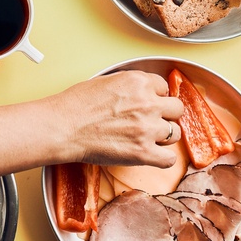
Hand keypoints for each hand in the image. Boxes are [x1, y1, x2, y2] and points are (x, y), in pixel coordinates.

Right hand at [50, 71, 184, 168]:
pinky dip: (163, 159)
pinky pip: (169, 159)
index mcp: (138, 82)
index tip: (148, 103)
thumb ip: (130, 85)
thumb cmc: (76, 104)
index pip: (164, 87)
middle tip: (151, 120)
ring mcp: (147, 128)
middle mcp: (148, 103)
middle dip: (166, 114)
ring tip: (147, 138)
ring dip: (164, 136)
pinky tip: (152, 155)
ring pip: (175, 133)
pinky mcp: (142, 153)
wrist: (63, 127)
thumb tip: (141, 91)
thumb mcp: (107, 80)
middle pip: (176, 109)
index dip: (156, 96)